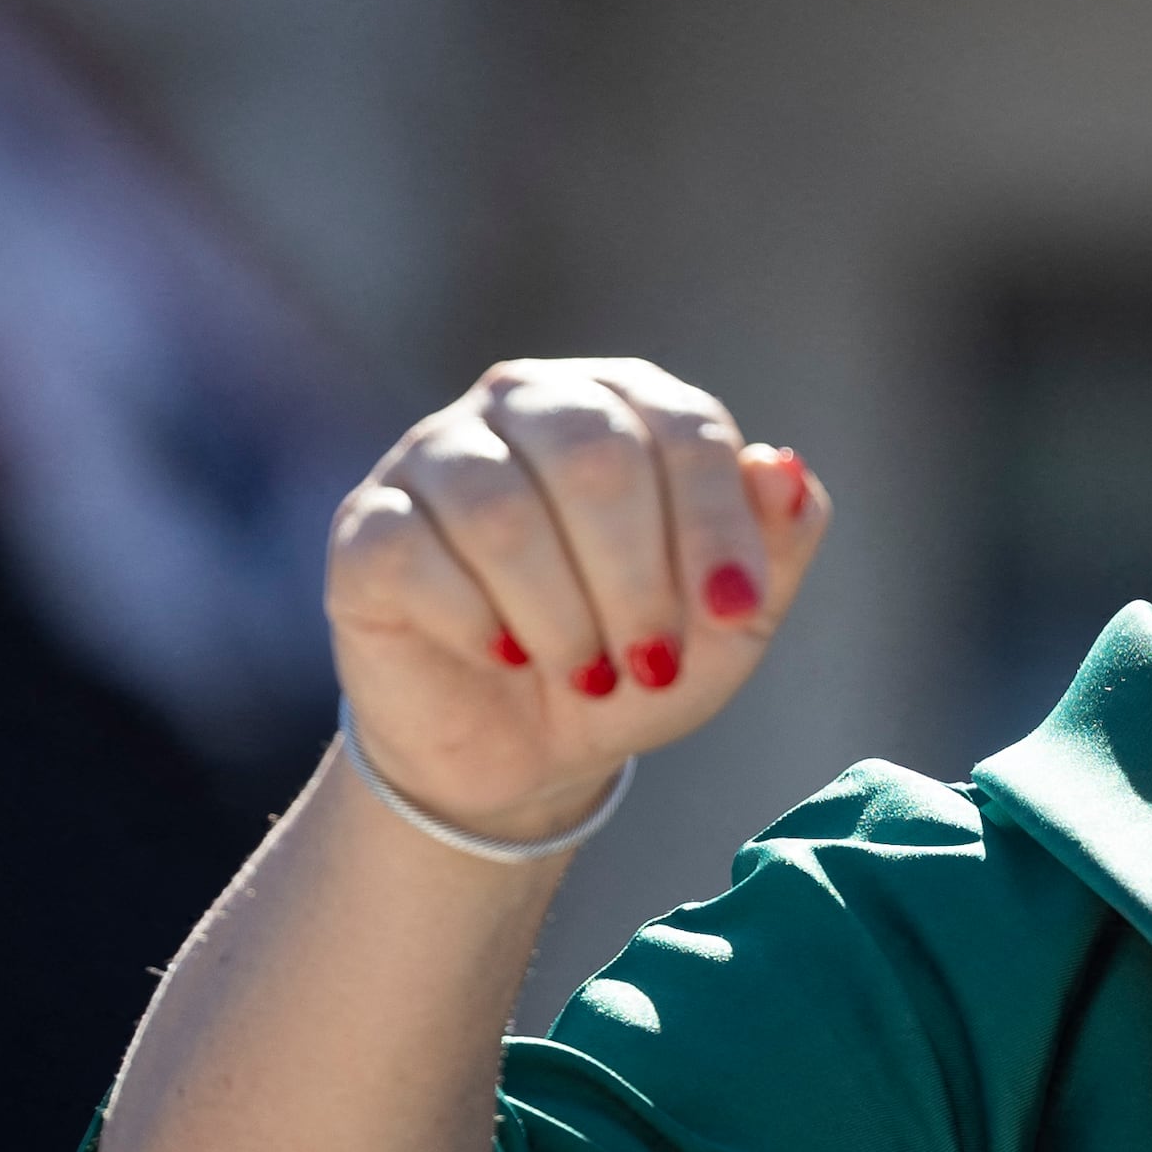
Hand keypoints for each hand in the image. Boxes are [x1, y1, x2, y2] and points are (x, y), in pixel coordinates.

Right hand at [325, 359, 833, 844]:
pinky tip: (503, 655)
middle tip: (652, 663)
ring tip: (586, 674)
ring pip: (503, 513)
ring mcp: (437, 455)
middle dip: (637, 581)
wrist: (524, 748)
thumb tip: (782, 467)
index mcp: (627, 403)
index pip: (685, 429)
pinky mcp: (369, 526)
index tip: (734, 612)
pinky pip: (418, 556)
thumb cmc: (638, 660)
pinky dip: (477, 623)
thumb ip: (776, 542)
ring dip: (561, 617)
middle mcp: (529, 403)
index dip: (719, 526)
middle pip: (595, 459)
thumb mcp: (729, 622)